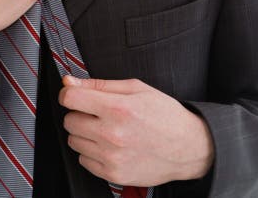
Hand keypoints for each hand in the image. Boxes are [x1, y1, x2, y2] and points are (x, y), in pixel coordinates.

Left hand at [59, 76, 214, 186]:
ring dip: (84, 133)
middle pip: (69, 121)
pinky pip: (83, 160)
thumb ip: (98, 85)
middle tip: (98, 113)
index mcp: (118, 109)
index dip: (69, 93)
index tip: (74, 95)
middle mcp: (112, 134)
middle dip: (79, 113)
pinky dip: (92, 152)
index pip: (70, 98)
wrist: (188, 147)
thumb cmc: (164, 115)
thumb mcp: (136, 88)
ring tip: (105, 129)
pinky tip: (109, 145)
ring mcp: (112, 157)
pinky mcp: (113, 174)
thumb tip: (69, 82)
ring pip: (73, 141)